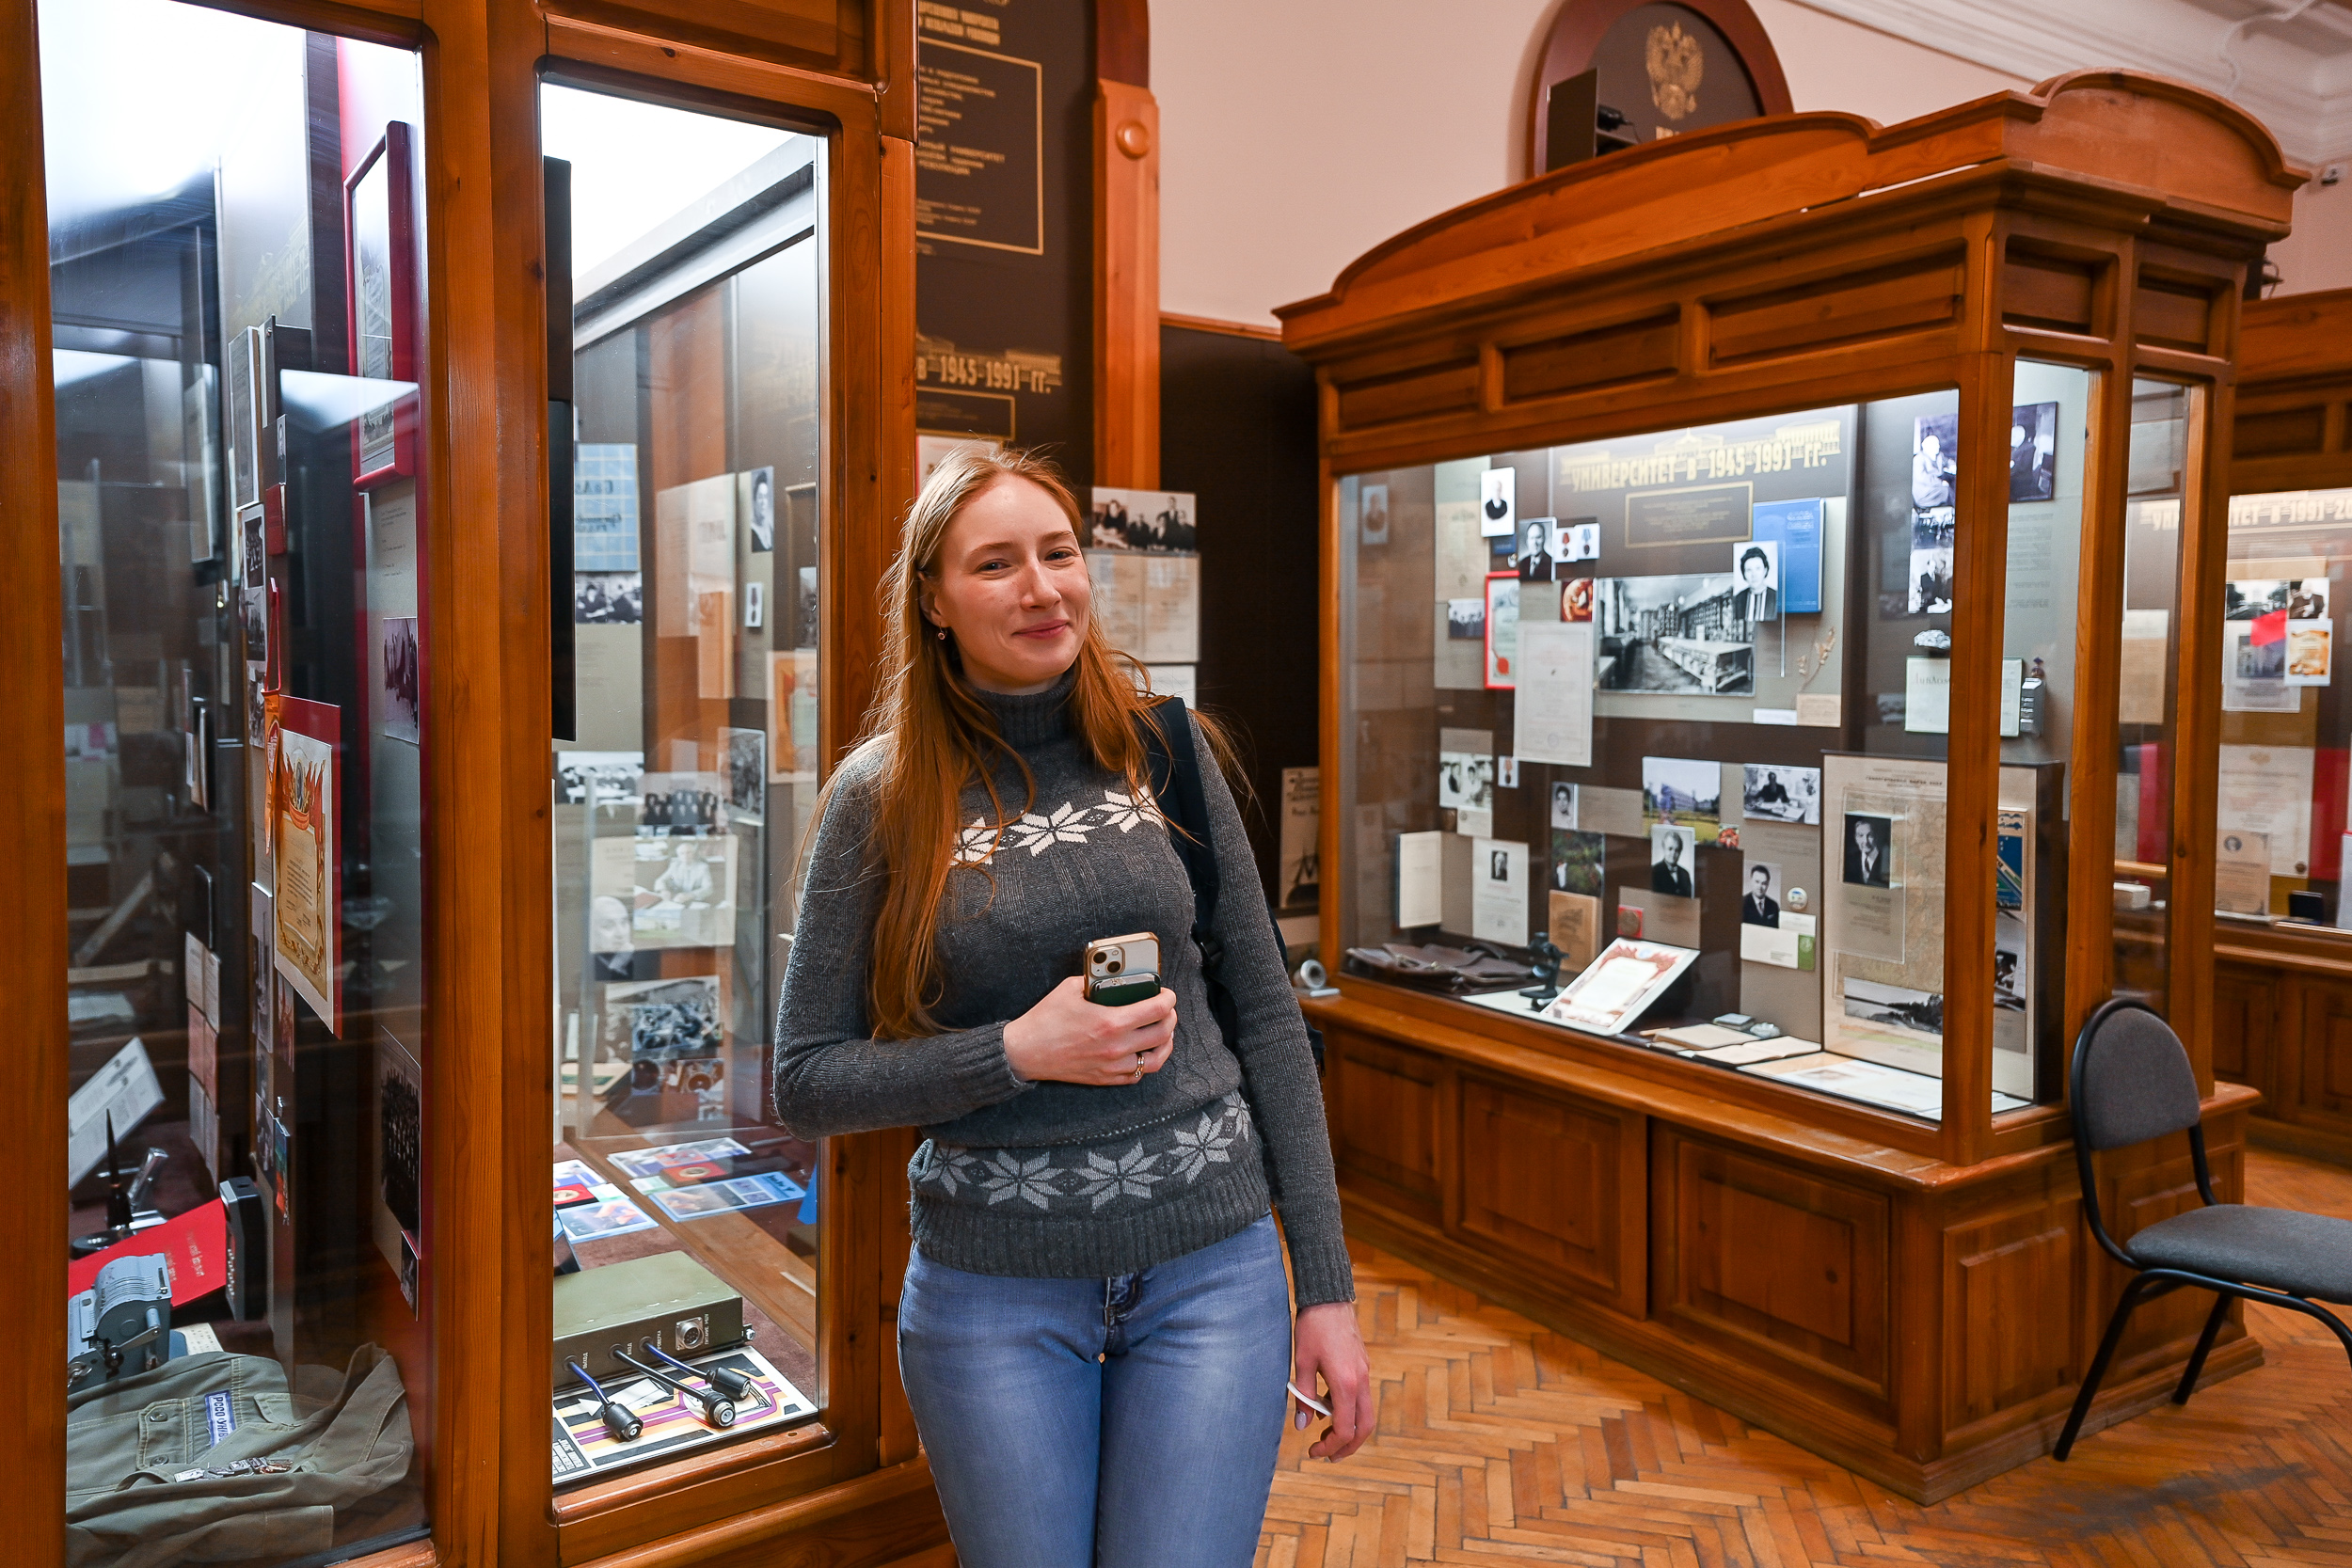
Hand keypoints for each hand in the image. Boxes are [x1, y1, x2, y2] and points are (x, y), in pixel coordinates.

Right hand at [1002, 975, 1176, 1085]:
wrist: (1026, 1051)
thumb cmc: (1046, 1019)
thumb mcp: (1071, 988)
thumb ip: (1097, 980)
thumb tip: (1115, 975)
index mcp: (1110, 1022)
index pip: (1156, 1009)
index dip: (1168, 998)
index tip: (1167, 994)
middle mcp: (1116, 1047)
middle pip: (1163, 1033)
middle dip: (1170, 1017)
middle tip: (1167, 1009)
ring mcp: (1112, 1066)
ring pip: (1156, 1059)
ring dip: (1165, 1043)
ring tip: (1163, 1032)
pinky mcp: (1105, 1078)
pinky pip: (1138, 1074)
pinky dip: (1146, 1062)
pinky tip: (1144, 1050)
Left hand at [1292, 1300, 1373, 1459]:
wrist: (1329, 1297)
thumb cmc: (1313, 1327)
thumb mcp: (1302, 1362)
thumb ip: (1303, 1396)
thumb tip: (1301, 1425)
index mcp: (1345, 1383)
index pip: (1344, 1429)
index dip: (1330, 1446)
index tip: (1313, 1451)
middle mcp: (1361, 1381)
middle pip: (1364, 1427)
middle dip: (1348, 1446)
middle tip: (1328, 1455)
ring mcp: (1365, 1373)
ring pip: (1366, 1413)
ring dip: (1350, 1430)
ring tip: (1326, 1434)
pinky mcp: (1363, 1366)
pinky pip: (1361, 1397)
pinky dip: (1349, 1410)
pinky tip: (1328, 1406)